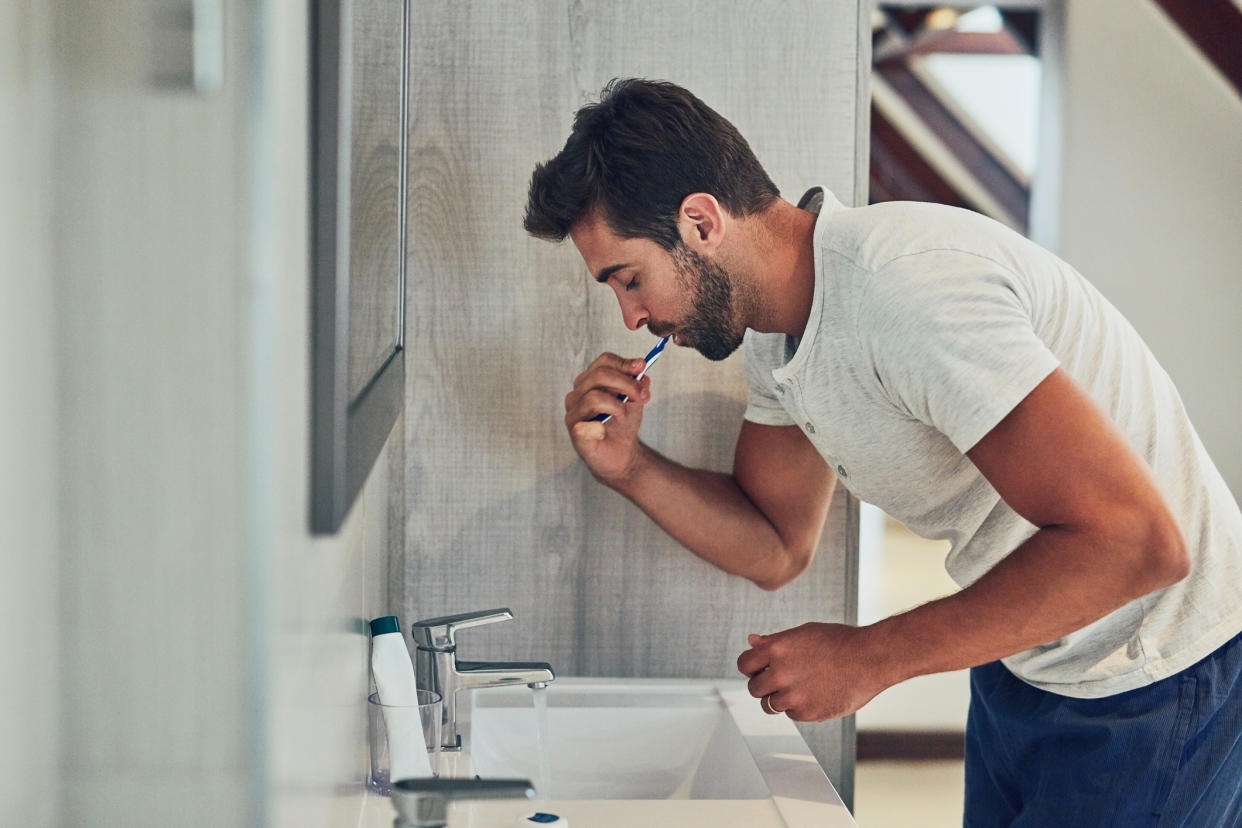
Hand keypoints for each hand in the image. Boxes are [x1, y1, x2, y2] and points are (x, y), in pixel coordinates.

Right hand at [563, 352, 652, 482]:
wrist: (621, 455)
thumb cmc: (622, 425)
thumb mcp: (635, 401)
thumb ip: (638, 385)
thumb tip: (642, 373)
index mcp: (589, 382)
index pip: (604, 362)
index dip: (624, 363)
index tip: (642, 367)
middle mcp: (577, 395)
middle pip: (599, 375)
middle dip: (626, 383)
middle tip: (642, 396)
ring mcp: (573, 413)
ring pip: (594, 397)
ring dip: (617, 406)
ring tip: (623, 416)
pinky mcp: (575, 433)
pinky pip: (585, 425)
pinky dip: (599, 428)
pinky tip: (604, 431)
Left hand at [736, 622, 892, 720]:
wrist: (870, 658)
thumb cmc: (839, 642)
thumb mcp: (803, 633)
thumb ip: (775, 641)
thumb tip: (751, 641)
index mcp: (776, 649)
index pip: (744, 664)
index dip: (750, 667)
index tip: (759, 669)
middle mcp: (780, 673)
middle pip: (754, 689)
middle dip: (764, 685)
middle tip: (781, 680)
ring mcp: (793, 695)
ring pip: (769, 705)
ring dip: (780, 698)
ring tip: (800, 687)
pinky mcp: (807, 713)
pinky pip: (791, 714)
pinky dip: (799, 707)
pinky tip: (815, 694)